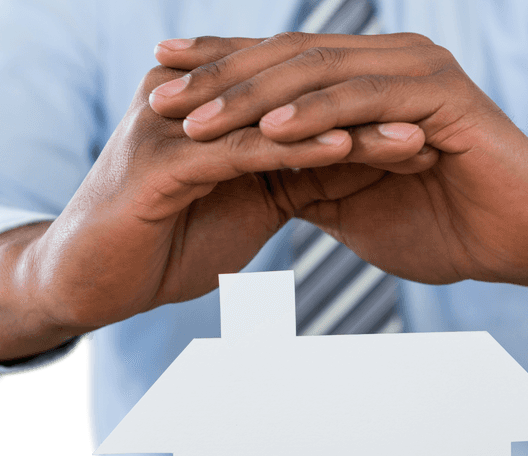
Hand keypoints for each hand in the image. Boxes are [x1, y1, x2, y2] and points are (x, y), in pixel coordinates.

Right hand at [0, 63, 428, 360]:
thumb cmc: (162, 247)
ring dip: (350, 125)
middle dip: (370, 110)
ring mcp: (174, 124)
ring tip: (414, 137)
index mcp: (211, 106)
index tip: (432, 126)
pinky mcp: (161, 161)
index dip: (366, 112)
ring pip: (277, 117)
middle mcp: (192, 100)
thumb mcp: (239, 206)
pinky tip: (346, 152)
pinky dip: (297, 150)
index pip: (300, 101)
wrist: (87, 284)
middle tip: (440, 118)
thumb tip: (342, 166)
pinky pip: (243, 149)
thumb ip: (283, 177)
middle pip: (296, 98)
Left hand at [148, 32, 527, 288]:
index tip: (157, 82)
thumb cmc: (445, 227)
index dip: (218, 70)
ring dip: (252, 97)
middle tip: (158, 94)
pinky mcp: (445, 99)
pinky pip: (365, 101)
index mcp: (366, 79)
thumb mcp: (353, 202)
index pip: (280, 67)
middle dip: (218, 77)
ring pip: (318, 73)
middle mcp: (389, 62)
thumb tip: (250, 180)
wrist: (524, 244)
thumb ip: (306, 179)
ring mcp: (418, 74)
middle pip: (288, 59)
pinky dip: (315, 116)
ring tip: (194, 120)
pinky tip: (267, 135)